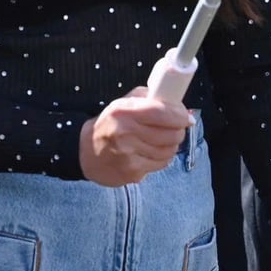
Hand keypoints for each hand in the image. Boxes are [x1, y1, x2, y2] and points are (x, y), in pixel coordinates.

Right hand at [78, 88, 192, 186]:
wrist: (85, 153)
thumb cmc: (110, 124)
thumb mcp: (122, 103)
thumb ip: (148, 98)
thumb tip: (177, 103)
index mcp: (123, 111)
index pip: (161, 112)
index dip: (179, 115)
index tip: (186, 116)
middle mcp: (125, 133)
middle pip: (170, 134)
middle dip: (179, 130)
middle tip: (177, 128)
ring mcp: (129, 156)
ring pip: (169, 151)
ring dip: (172, 145)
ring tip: (164, 140)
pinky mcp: (132, 173)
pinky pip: (161, 164)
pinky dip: (162, 158)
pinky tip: (154, 152)